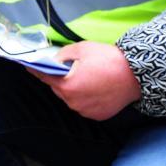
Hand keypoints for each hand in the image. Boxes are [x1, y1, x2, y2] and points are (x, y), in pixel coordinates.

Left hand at [26, 41, 140, 120]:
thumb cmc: (108, 59)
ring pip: (71, 99)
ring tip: (87, 79)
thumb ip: (63, 55)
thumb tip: (55, 61)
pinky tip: (95, 89)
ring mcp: (84, 110)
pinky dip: (85, 98)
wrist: (136, 75)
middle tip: (71, 69)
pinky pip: (84, 106)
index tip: (30, 67)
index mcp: (67, 85)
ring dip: (74, 90)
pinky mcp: (96, 116)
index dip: (36, 70)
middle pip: (58, 89)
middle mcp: (73, 101)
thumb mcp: (81, 49)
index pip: (44, 77)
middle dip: (61, 79)